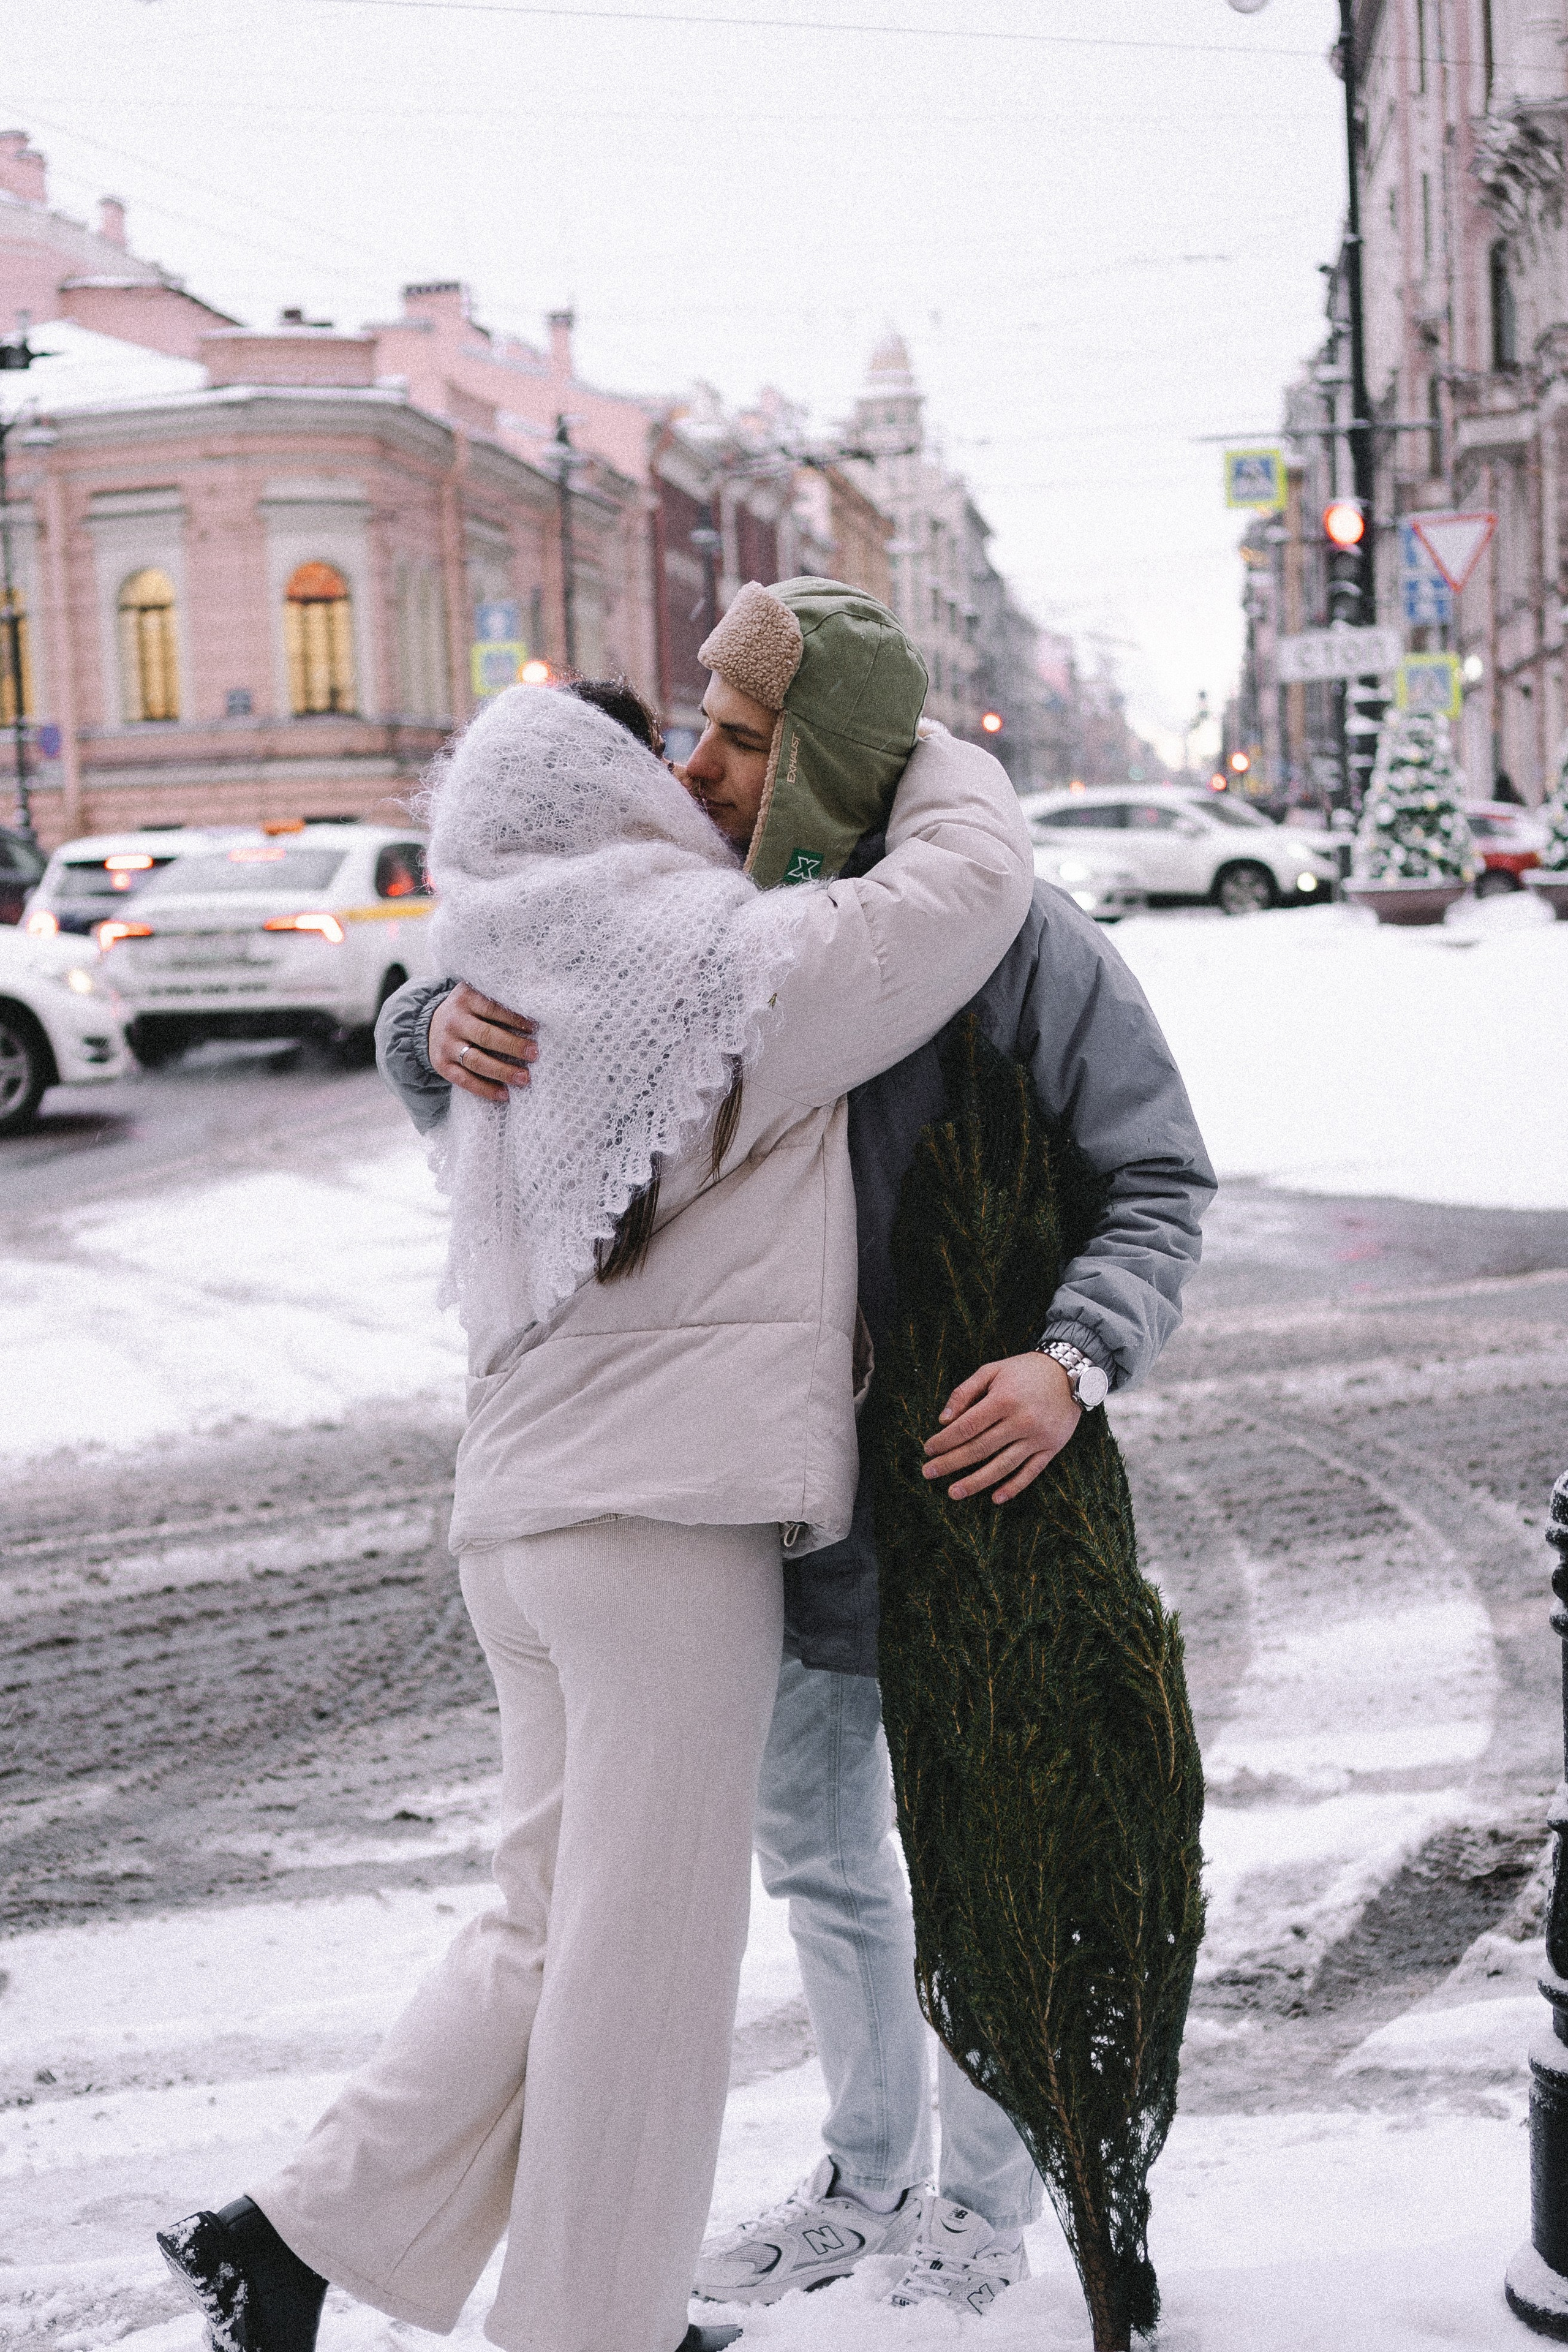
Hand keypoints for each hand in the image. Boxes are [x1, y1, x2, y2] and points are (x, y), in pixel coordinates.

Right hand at [429, 983, 537, 1103]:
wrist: (430, 1024)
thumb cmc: (468, 1010)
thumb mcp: (477, 994)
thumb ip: (499, 999)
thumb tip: (536, 1013)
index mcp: (466, 998)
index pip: (493, 1008)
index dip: (515, 1018)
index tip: (535, 1028)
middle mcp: (454, 1021)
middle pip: (486, 1036)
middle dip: (512, 1046)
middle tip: (535, 1054)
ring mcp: (446, 1044)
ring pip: (476, 1061)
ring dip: (502, 1071)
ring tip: (524, 1078)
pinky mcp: (442, 1065)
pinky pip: (465, 1080)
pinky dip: (485, 1089)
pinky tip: (504, 1094)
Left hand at [921, 1352, 1081, 1503]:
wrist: (1070, 1373)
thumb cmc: (1024, 1371)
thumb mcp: (992, 1370)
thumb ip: (965, 1392)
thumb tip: (943, 1420)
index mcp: (1003, 1399)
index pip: (967, 1427)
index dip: (945, 1440)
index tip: (928, 1450)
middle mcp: (1021, 1421)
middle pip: (980, 1448)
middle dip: (951, 1463)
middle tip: (929, 1473)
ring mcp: (1037, 1437)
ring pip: (1003, 1466)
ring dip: (976, 1482)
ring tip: (953, 1492)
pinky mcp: (1051, 1448)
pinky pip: (1031, 1472)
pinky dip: (1013, 1487)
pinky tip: (995, 1498)